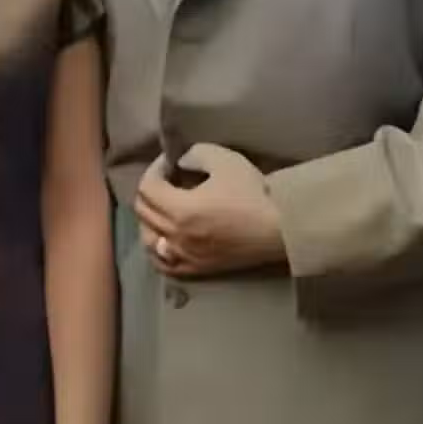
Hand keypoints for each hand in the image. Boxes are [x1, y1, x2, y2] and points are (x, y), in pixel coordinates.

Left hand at [135, 143, 285, 278]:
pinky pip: (163, 264)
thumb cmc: (253, 194)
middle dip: (150, 190)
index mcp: (180, 210)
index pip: (148, 188)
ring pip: (148, 240)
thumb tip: (180, 163)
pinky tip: (163, 239)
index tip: (169, 162)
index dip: (154, 169)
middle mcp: (176, 236)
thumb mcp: (225, 160)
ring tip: (163, 207)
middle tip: (167, 179)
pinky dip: (156, 248)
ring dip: (148, 219)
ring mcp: (184, 256)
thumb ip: (196, 154)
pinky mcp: (196, 269)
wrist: (279, 230)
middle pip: (143, 212)